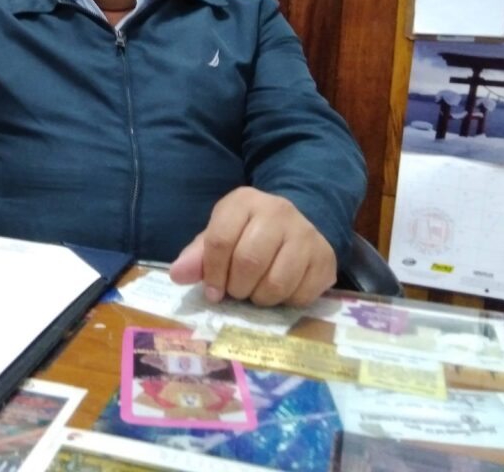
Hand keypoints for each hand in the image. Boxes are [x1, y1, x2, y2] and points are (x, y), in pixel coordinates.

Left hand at [169, 186, 336, 306]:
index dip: (212, 273)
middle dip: (237, 287)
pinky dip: (286, 302)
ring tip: (258, 290)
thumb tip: (178, 275)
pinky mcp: (326, 258)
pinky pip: (301, 295)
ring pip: (276, 283)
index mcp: (244, 202)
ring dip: (261, 298)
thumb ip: (197, 256)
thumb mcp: (219, 236)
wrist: (297, 225)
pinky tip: (283, 290)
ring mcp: (306, 234)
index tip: (213, 290)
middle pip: (248, 262)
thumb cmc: (248, 234)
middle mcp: (278, 211)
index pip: (219, 240)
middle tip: (237, 290)